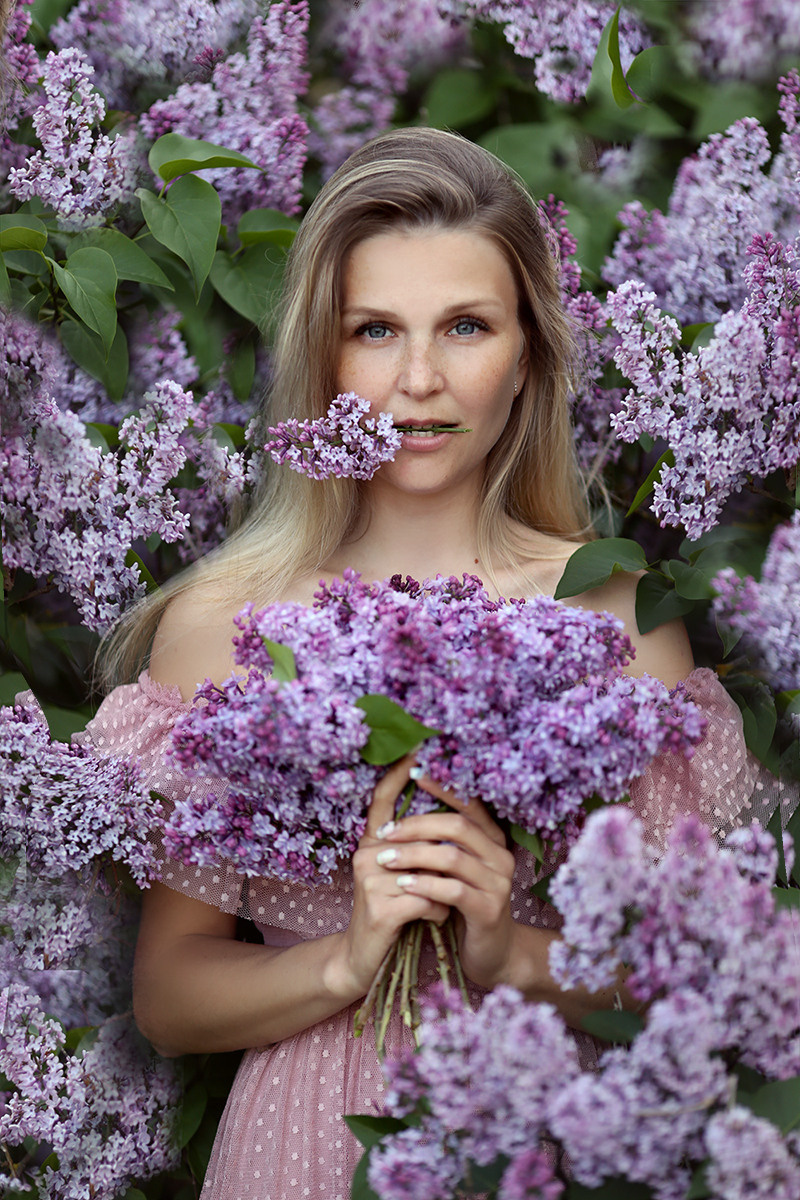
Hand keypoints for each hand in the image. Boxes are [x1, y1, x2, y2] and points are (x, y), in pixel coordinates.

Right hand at [332, 757, 451, 998]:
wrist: (364, 960)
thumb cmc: (393, 914)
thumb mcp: (402, 875)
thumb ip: (416, 847)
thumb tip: (450, 819)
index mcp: (373, 843)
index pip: (382, 799)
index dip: (398, 774)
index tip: (417, 747)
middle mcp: (366, 854)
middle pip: (419, 836)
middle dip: (445, 858)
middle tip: (456, 878)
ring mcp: (370, 880)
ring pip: (429, 871)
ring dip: (445, 891)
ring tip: (441, 906)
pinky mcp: (379, 908)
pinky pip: (428, 898)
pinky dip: (439, 912)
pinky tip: (434, 921)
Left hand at [364, 765, 518, 990]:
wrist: (491, 953)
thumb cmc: (465, 904)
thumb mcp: (456, 868)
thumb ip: (443, 840)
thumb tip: (409, 804)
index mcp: (493, 840)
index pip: (469, 805)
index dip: (443, 788)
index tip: (413, 772)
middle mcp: (501, 857)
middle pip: (458, 827)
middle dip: (417, 826)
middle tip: (384, 832)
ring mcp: (498, 884)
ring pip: (452, 858)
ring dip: (413, 856)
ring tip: (385, 859)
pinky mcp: (488, 911)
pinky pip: (453, 890)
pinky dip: (425, 885)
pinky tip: (403, 884)